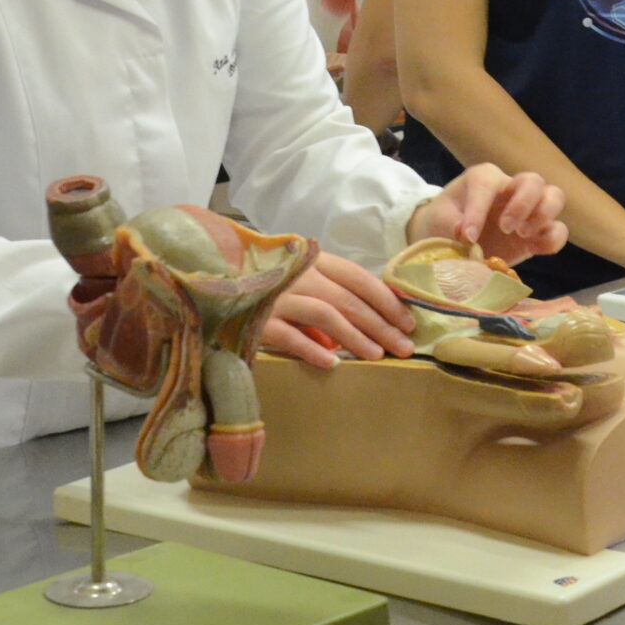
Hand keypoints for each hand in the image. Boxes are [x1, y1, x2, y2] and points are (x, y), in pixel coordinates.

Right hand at [259, 254, 416, 366]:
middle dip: (381, 325)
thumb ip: (331, 291)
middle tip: (404, 347)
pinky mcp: (258, 320)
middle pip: (348, 300)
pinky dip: (312, 349)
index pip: (359, 278)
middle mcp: (298, 275)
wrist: (216, 281)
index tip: (408, 322)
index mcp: (314, 261)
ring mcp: (278, 296)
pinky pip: (289, 336)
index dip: (387, 300)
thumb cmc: (270, 281)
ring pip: (325, 315)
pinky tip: (332, 363)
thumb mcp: (303, 276)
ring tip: (377, 355)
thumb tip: (370, 321)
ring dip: (355, 337)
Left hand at [407, 164, 567, 263]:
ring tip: (522, 234)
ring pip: (554, 197)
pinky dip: (552, 239)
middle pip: (533, 181)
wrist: (449, 238)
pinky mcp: (537, 234)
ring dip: (543, 215)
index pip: (487, 185)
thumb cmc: (444, 221)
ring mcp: (528, 211)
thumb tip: (467, 236)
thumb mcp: (439, 219)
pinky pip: (558, 230)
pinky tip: (536, 249)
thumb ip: (451, 224)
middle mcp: (510, 189)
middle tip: (506, 227)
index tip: (468, 237)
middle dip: (523, 203)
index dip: (478, 210)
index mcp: (483, 179)